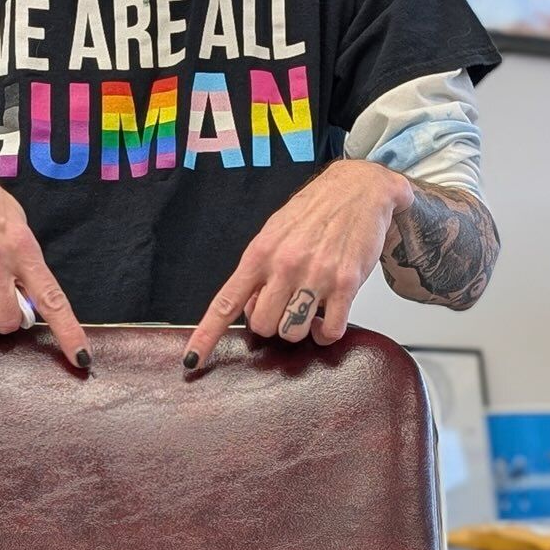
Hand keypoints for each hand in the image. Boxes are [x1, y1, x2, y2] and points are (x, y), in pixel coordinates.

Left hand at [183, 160, 414, 372]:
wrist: (358, 189)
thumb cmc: (313, 211)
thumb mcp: (273, 233)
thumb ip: (258, 271)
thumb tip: (248, 308)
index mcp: (259, 253)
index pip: (226, 302)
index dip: (205, 336)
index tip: (191, 360)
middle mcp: (285, 265)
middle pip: (263, 327)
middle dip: (271, 324)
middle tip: (283, 306)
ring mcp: (316, 275)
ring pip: (293, 332)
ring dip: (298, 329)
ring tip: (307, 309)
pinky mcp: (347, 283)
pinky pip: (330, 330)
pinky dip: (325, 334)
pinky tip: (325, 318)